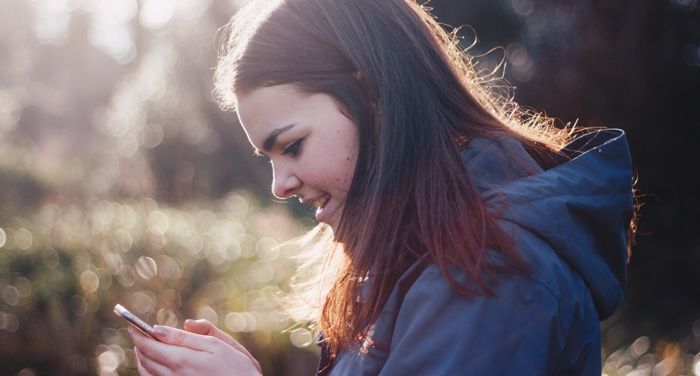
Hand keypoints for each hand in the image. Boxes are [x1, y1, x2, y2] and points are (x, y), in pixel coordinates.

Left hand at [129, 320, 261, 374]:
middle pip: (145, 358)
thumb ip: (193, 335)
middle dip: (139, 344)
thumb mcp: (220, 345)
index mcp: (183, 360)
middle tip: (137, 333)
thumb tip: (171, 326)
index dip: (139, 333)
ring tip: (144, 347)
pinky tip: (153, 365)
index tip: (133, 325)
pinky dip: (148, 371)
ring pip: (146, 372)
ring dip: (142, 357)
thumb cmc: (238, 369)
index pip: (150, 344)